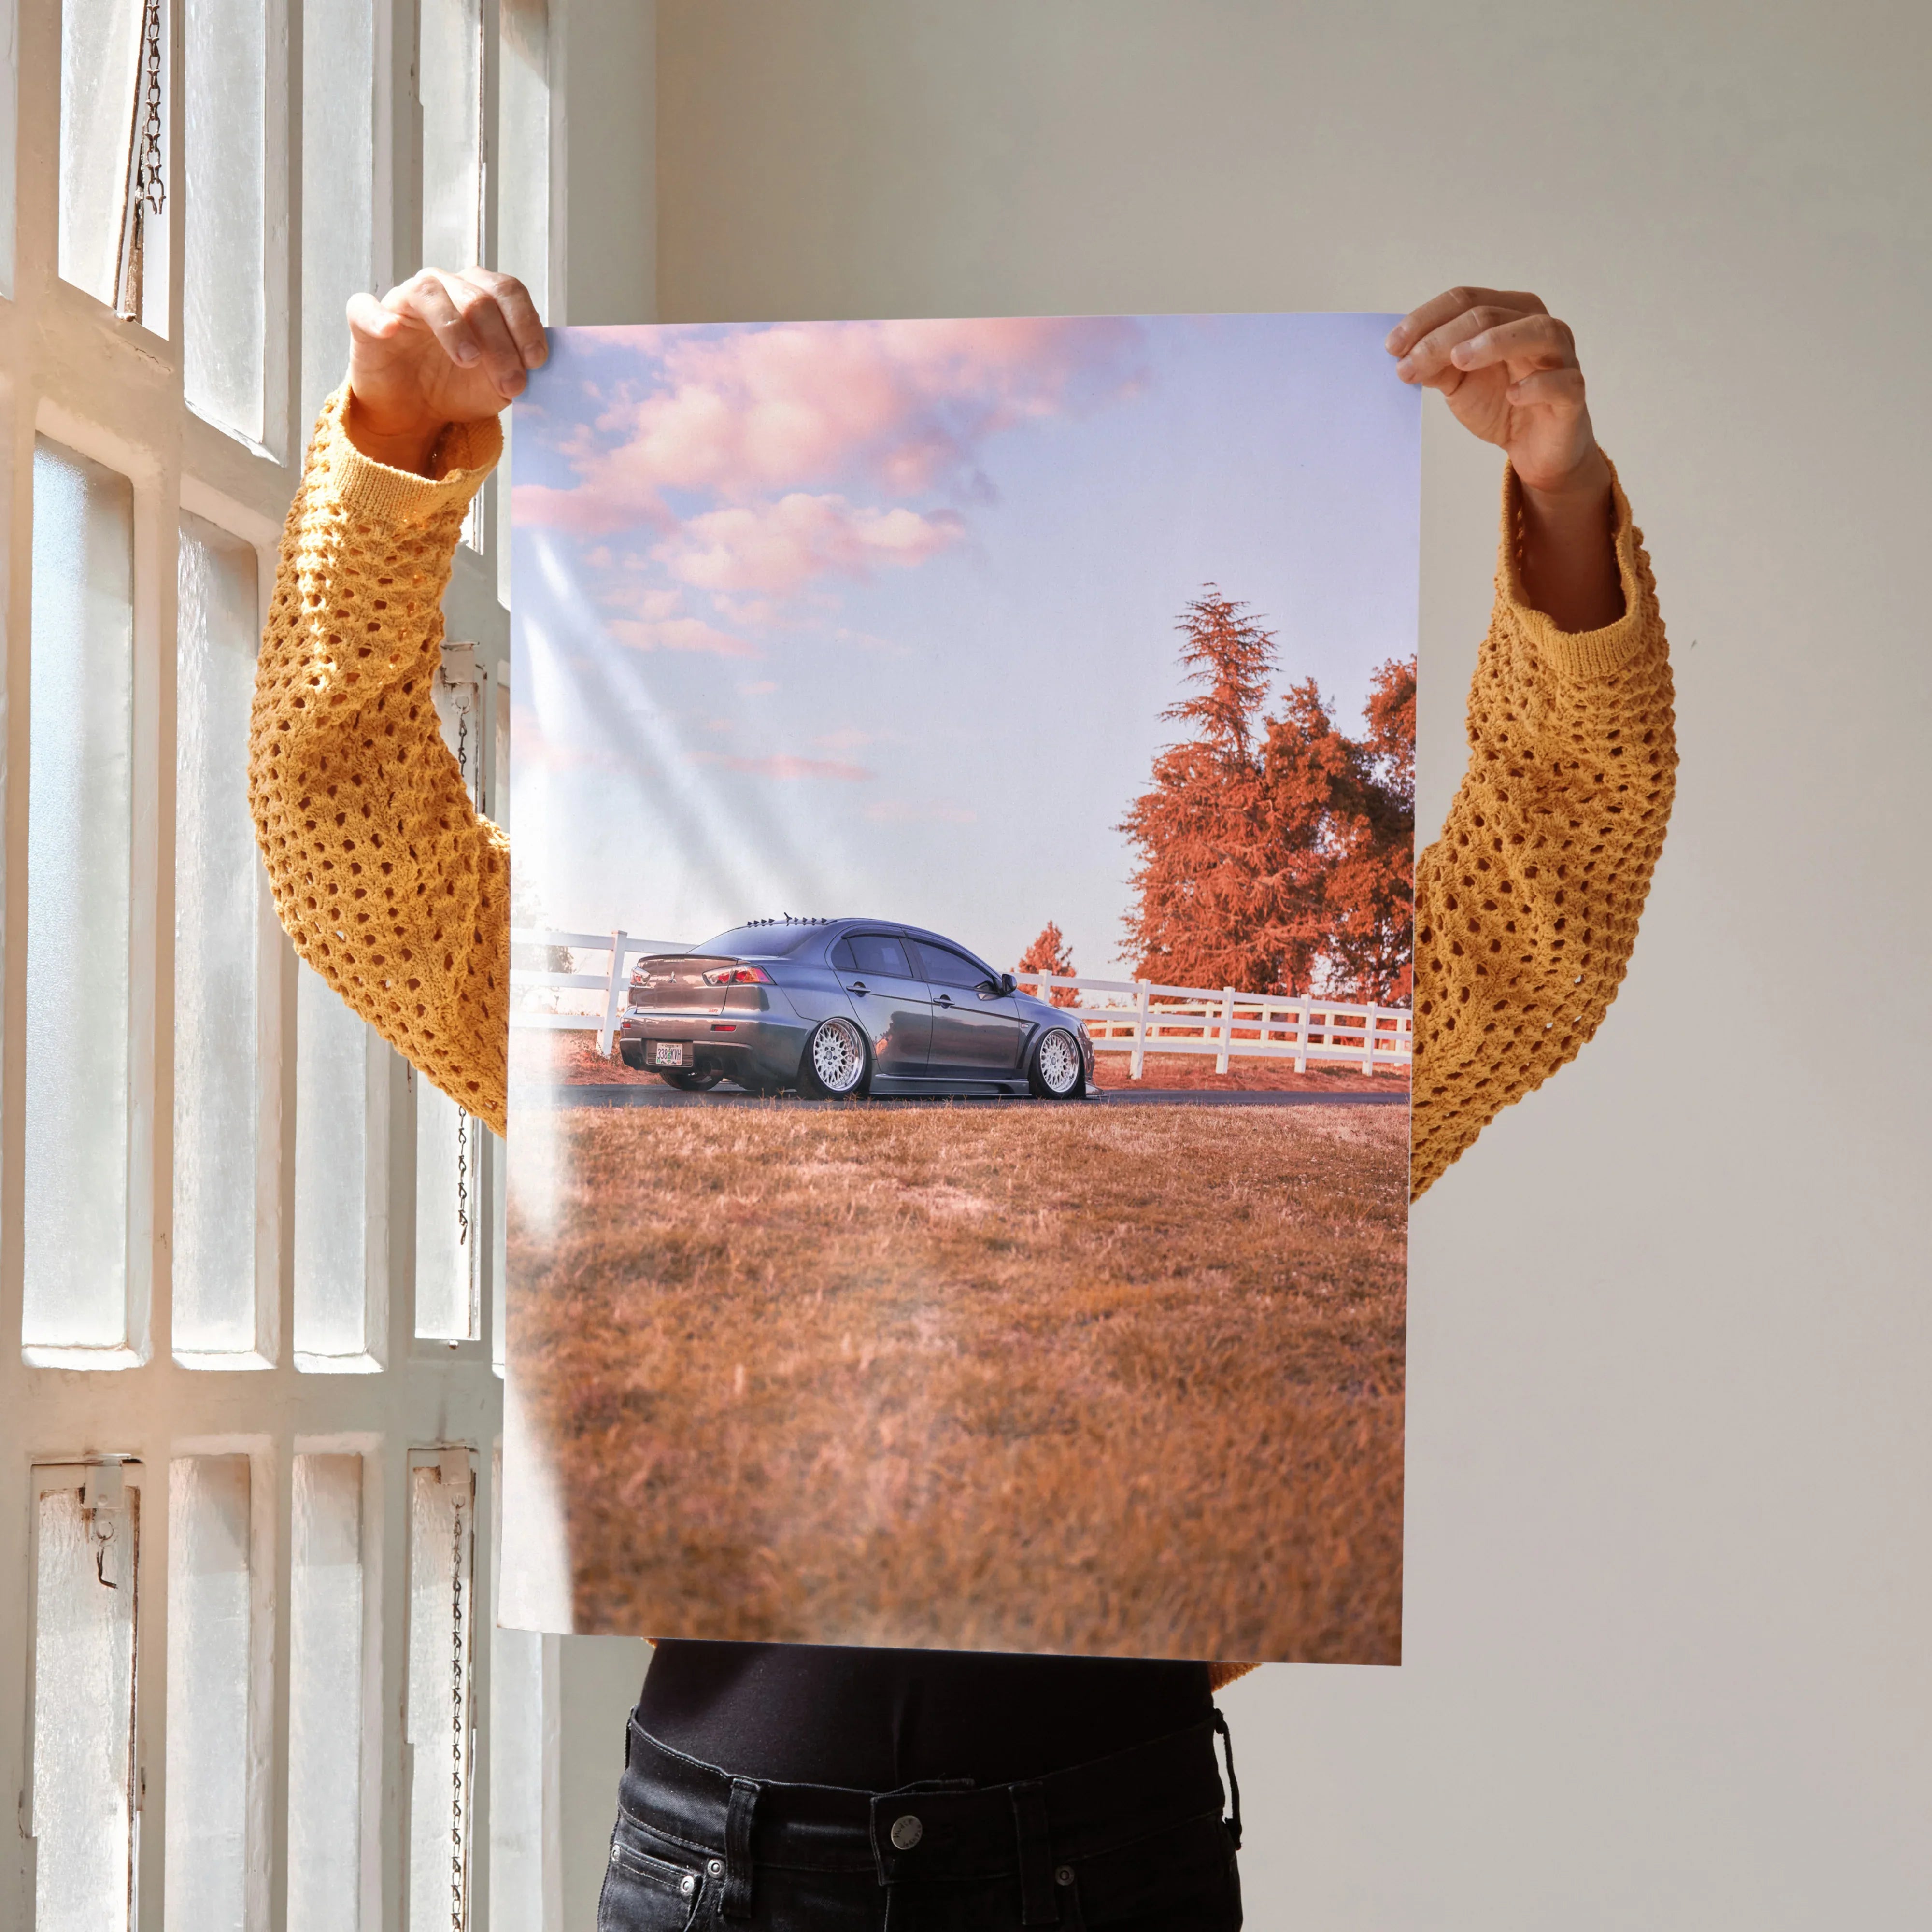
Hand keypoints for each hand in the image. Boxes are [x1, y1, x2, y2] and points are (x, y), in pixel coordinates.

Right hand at [344, 267, 546, 474]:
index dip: (525, 323)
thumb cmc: (458, 387)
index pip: (507, 292)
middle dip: (500, 342)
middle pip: (477, 297)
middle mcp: (444, 288)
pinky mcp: (366, 320)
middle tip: (511, 382)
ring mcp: (404, 300)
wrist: (414, 412)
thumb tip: (536, 364)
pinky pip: (366, 307)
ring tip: (469, 360)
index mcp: (479, 294)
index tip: (536, 361)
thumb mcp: (498, 384)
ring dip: (454, 327)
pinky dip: (378, 317)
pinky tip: (391, 331)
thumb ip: (518, 368)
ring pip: (430, 293)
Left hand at [1388, 287, 1621, 628]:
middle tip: (1409, 364)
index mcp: (1508, 313)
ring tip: (1458, 360)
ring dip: (1494, 342)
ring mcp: (1561, 357)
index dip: (1426, 319)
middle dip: (1443, 338)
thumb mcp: (1458, 382)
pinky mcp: (1572, 393)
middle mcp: (1538, 326)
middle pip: (1490, 314)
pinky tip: (1512, 394)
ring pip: (1536, 332)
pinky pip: (1562, 382)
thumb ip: (1435, 364)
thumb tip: (1403, 355)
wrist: (1534, 448)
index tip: (1391, 347)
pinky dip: (1537, 385)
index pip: (1465, 300)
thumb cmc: (1500, 403)